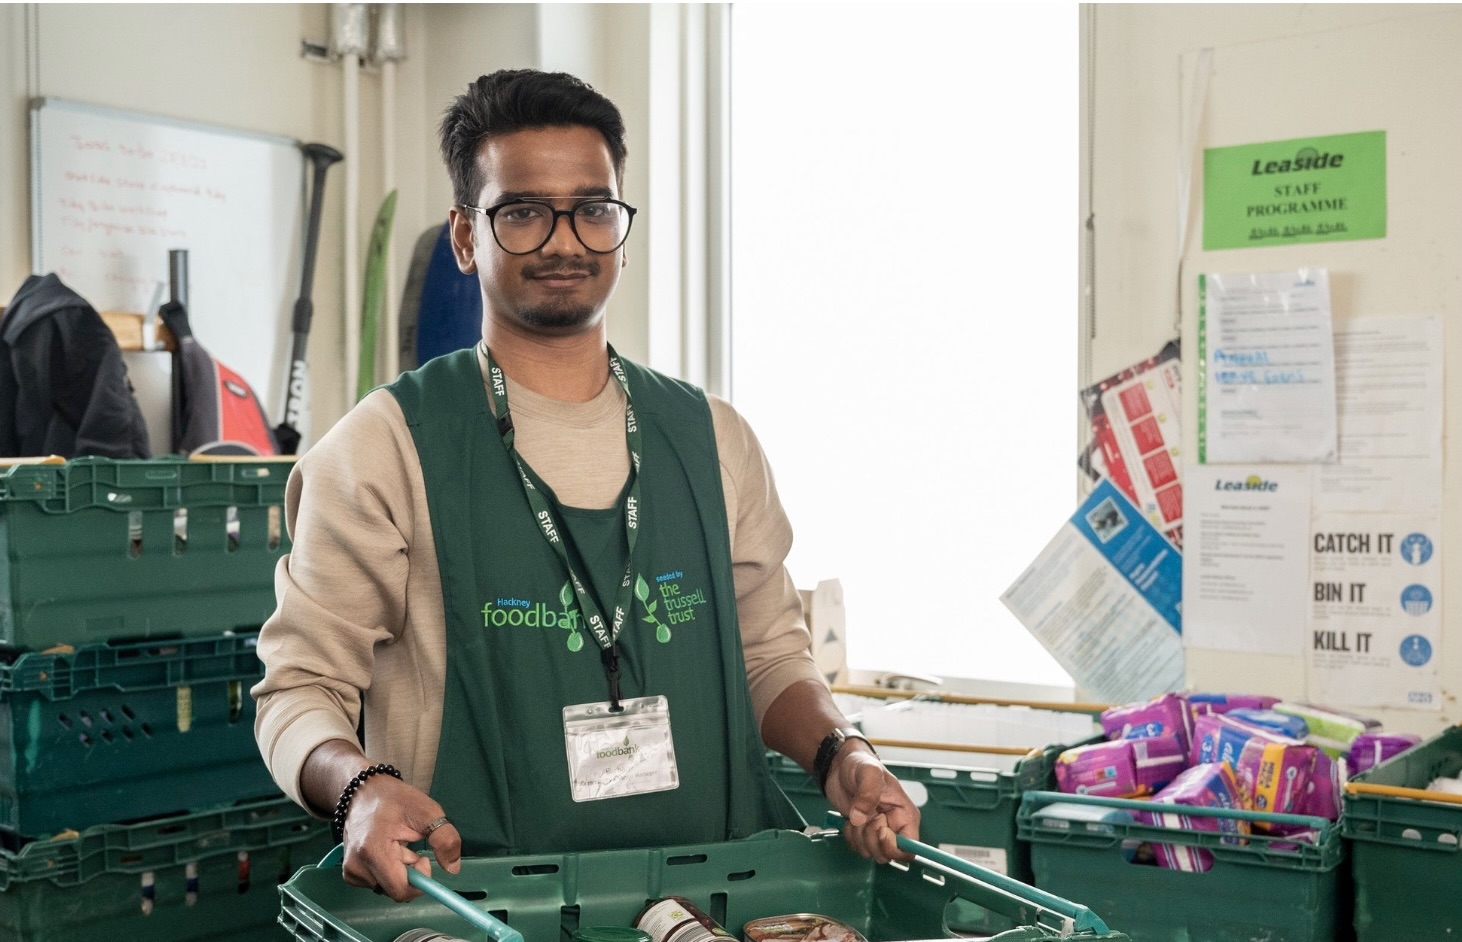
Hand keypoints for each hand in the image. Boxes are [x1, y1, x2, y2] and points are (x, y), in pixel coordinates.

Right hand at [337, 774, 462, 901]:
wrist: (362, 792)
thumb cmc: (394, 799)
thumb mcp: (427, 811)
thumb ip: (444, 839)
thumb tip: (453, 869)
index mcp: (373, 851)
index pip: (400, 890)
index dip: (419, 879)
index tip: (423, 858)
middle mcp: (357, 866)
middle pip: (395, 890)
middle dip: (410, 873)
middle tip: (409, 847)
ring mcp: (351, 871)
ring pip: (388, 888)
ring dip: (399, 872)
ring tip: (396, 845)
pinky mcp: (350, 873)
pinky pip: (378, 884)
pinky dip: (388, 872)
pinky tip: (386, 851)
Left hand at [822, 745, 919, 863]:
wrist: (840, 765)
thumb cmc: (860, 764)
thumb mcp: (867, 772)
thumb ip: (868, 793)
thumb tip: (861, 818)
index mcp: (905, 814)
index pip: (910, 847)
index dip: (894, 846)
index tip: (880, 831)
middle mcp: (895, 826)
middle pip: (888, 853)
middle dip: (871, 838)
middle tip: (864, 816)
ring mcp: (878, 831)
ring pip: (872, 853)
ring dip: (859, 837)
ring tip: (856, 814)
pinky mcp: (864, 833)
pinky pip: (858, 848)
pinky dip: (850, 837)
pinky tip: (850, 819)